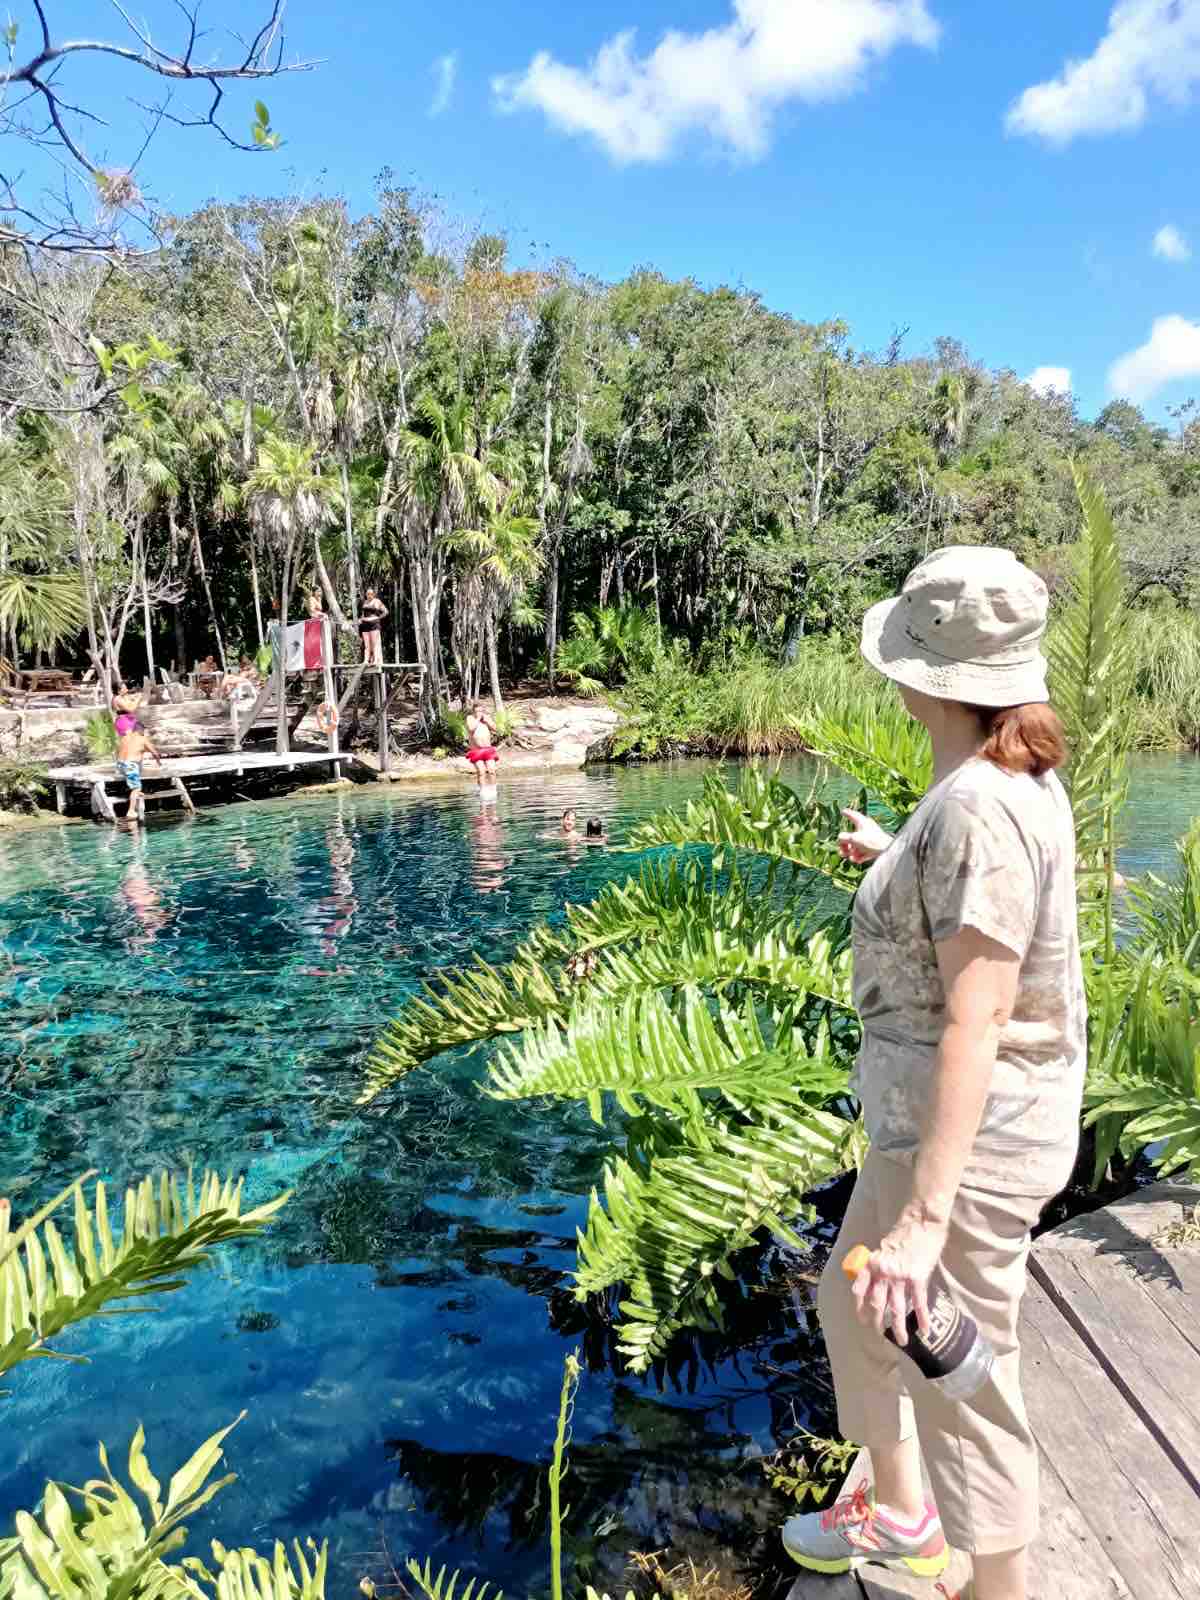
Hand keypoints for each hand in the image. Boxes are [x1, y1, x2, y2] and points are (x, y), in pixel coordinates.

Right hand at [837, 808, 891, 863]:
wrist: (888, 851)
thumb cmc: (872, 841)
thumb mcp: (854, 839)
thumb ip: (843, 838)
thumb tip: (840, 838)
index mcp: (862, 822)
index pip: (853, 815)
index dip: (847, 813)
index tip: (842, 811)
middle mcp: (866, 829)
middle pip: (851, 835)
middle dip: (845, 844)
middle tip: (842, 850)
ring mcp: (869, 839)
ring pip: (855, 845)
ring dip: (851, 852)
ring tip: (850, 858)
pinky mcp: (873, 848)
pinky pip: (862, 852)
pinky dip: (859, 856)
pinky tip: (858, 860)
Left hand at [850, 1213, 947, 1343]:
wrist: (920, 1221)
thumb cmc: (903, 1232)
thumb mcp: (882, 1248)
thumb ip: (877, 1265)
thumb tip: (875, 1282)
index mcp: (871, 1263)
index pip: (859, 1289)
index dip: (859, 1306)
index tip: (861, 1319)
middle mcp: (882, 1272)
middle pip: (877, 1304)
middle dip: (877, 1322)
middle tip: (879, 1334)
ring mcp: (900, 1276)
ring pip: (897, 1308)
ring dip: (898, 1327)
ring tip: (901, 1341)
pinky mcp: (917, 1278)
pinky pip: (918, 1303)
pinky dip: (921, 1318)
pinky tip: (924, 1330)